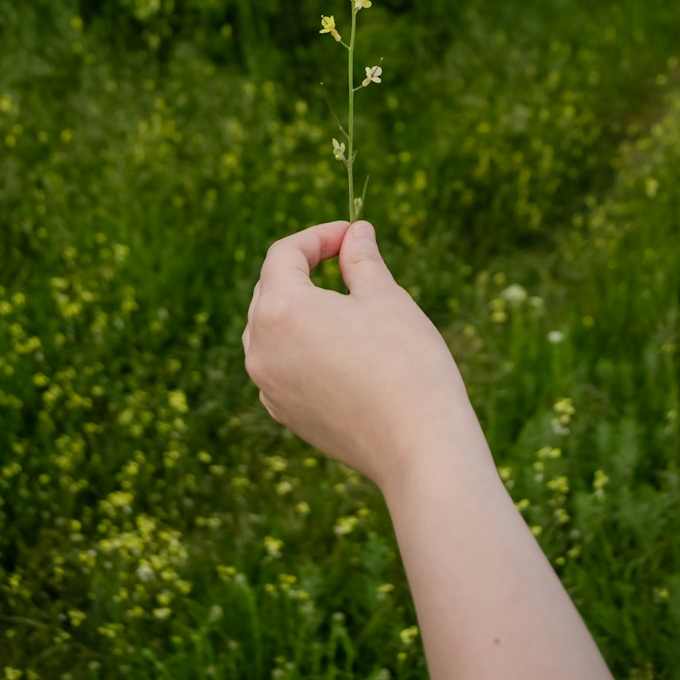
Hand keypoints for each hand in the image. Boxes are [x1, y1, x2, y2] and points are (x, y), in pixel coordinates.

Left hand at [242, 219, 472, 491]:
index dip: (318, 236)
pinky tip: (339, 348)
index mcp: (280, 310)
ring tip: (344, 303)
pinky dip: (300, 346)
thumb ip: (361, 259)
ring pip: (270, 329)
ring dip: (299, 307)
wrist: (418, 447)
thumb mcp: (384, 297)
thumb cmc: (405, 362)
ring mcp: (268, 386)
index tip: (352, 233)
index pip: (284, 255)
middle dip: (305, 269)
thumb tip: (356, 232)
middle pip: (270, 289)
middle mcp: (261, 348)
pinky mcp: (284, 414)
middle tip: (348, 259)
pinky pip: (280, 365)